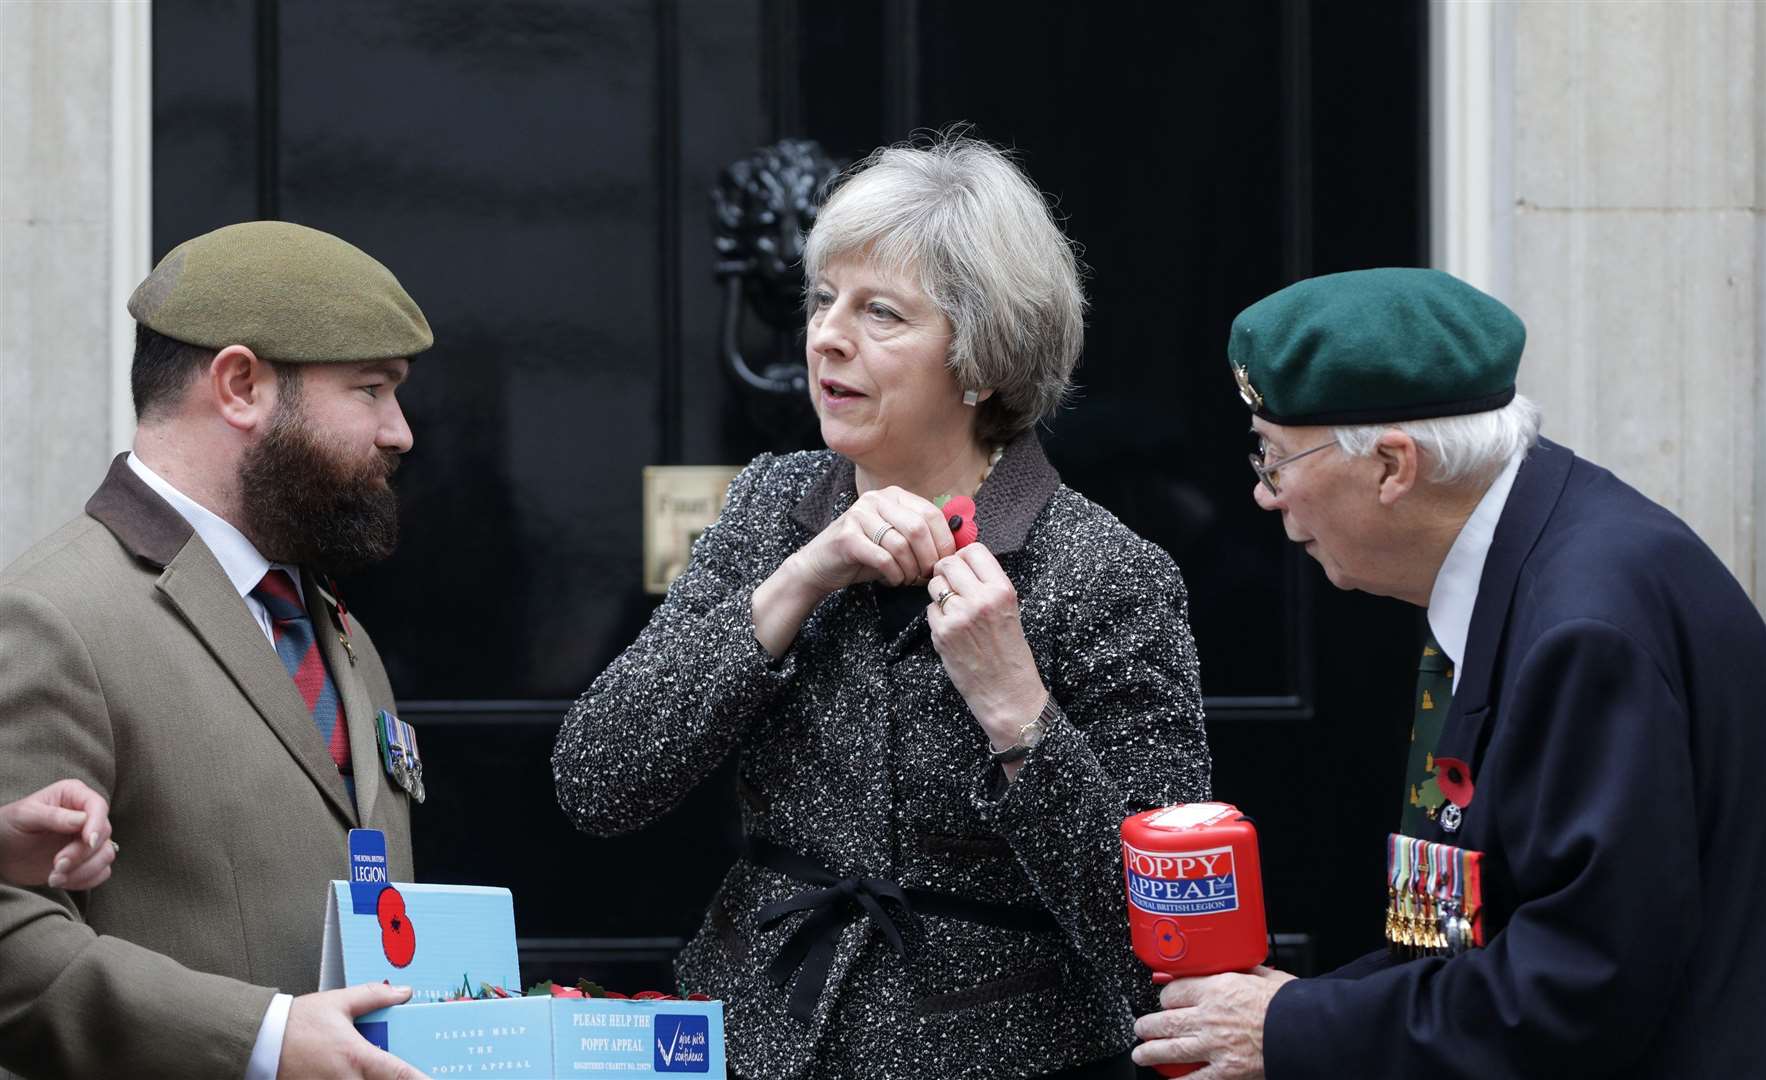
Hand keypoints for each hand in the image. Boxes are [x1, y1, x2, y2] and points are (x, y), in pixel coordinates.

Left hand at [0, 779, 115, 889]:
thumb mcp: (25, 815)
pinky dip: (85, 880)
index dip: (97, 824)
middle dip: (81, 854)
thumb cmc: (9, 826)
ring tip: (54, 878)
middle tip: (56, 865)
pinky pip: (101, 872)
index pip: (98, 806)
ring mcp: (87, 840)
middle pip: (103, 835)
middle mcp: (87, 816)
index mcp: (74, 796)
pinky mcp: (86, 861)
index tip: (87, 842)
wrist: (1, 852)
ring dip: (83, 871)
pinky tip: (61, 881)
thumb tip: (83, 821)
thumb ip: (53, 816)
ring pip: (106, 855)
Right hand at [279, 983, 426, 1079]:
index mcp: (357, 1057)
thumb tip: (403, 991)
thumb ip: (374, 996)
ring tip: (374, 1069)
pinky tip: (354, 1073)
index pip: (400, 1073)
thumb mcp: (338, 1002)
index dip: (420, 1079)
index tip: (434, 1079)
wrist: (258, 1043)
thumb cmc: (296, 1023)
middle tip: (406, 1071)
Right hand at [754, 487, 954, 657]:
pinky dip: (894, 574)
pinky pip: (883, 558)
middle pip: (918, 528)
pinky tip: (893, 580)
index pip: (932, 514)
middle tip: (927, 575)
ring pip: (901, 545)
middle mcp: (876, 499)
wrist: (821, 566)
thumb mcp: (897, 541)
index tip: (944, 563)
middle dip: (928, 558)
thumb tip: (961, 548)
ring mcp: (859, 515)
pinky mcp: (847, 536)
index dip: (944, 542)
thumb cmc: (866, 555)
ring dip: (910, 569)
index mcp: (893, 495)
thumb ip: (924, 539)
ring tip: (908, 579)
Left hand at [925, 544, 1045, 742]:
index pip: (974, 550)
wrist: (1007, 691)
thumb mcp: (1009, 609)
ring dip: (940, 595)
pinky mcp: (943, 633)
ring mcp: (959, 616)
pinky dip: (937, 618)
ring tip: (955, 611)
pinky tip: (953, 631)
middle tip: (953, 588)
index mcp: (1002, 590)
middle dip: (946, 573)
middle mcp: (981, 599)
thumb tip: (961, 561)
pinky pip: (930, 610)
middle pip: (948, 563)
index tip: (964, 568)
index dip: (964, 557)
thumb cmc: (1009, 651)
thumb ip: (987, 584)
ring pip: (935, 585)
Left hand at [1131, 965, 1296, 1078]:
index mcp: (1216, 989)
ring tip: (1141, 1053)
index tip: (1164, 999)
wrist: (1307, 1032)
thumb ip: (1244, 971)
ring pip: (1170, 1049)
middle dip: (1147, 1025)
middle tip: (1141, 1027)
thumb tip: (1238, 964)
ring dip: (1150, 1052)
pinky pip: (1194, 1079)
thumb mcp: (1264, 975)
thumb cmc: (1291, 1004)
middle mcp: (1208, 1017)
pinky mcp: (1226, 1071)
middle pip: (1165, 1020)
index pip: (1175, 991)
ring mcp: (1214, 1046)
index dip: (1165, 996)